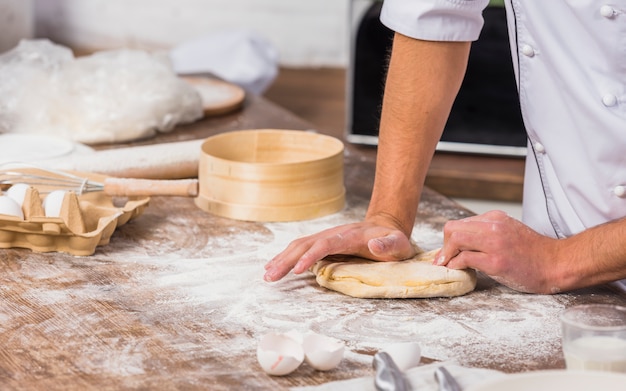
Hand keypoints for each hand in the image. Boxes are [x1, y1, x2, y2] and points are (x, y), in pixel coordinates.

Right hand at [264, 221, 414, 281]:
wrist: (384, 227)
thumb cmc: (392, 241)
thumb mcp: (398, 244)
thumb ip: (389, 244)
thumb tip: (375, 245)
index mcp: (349, 237)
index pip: (325, 245)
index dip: (311, 256)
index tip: (298, 269)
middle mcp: (333, 234)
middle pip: (305, 245)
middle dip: (287, 260)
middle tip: (270, 276)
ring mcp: (325, 237)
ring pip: (298, 246)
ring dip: (282, 259)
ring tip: (267, 275)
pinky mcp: (322, 242)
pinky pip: (300, 248)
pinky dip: (285, 256)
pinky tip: (274, 266)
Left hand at [435, 210, 558, 292]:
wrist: (557, 264)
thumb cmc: (533, 253)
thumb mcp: (509, 232)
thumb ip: (487, 233)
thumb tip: (462, 243)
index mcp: (495, 218)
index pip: (460, 223)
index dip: (449, 239)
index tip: (448, 251)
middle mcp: (494, 226)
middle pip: (452, 229)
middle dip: (444, 246)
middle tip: (444, 259)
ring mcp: (495, 243)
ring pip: (456, 240)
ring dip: (446, 255)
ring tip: (447, 265)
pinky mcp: (496, 261)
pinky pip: (465, 259)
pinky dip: (456, 265)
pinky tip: (458, 270)